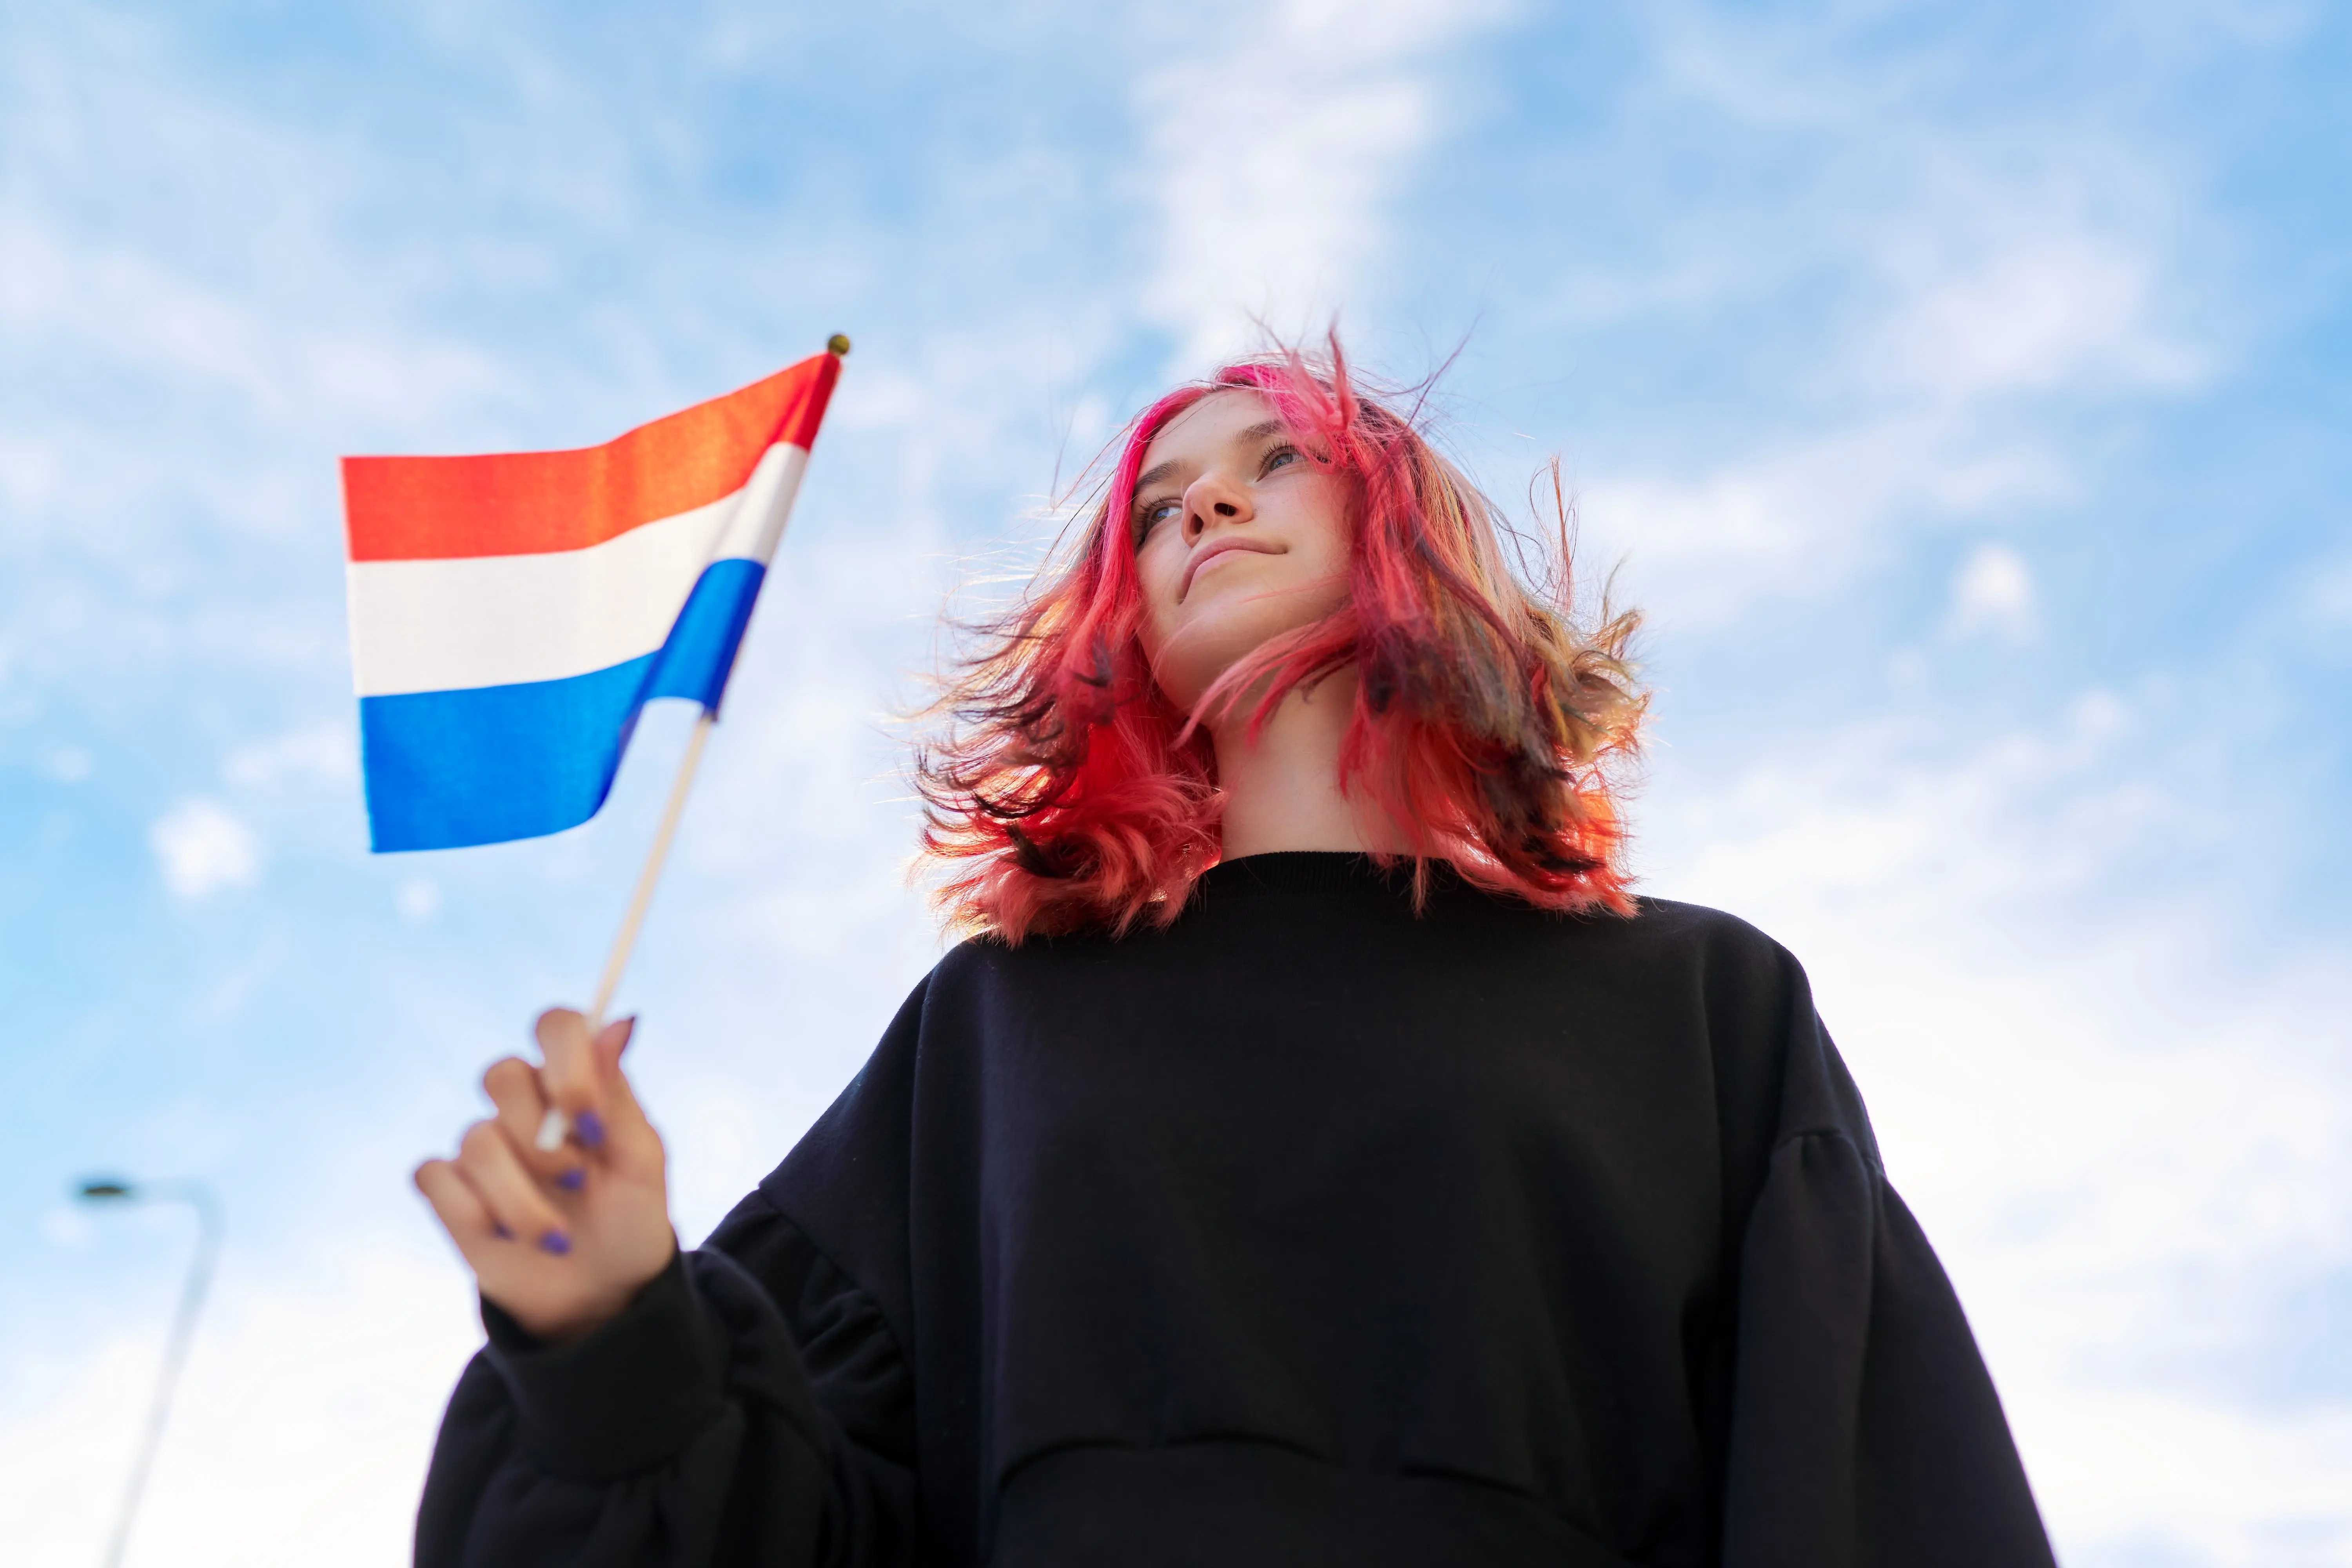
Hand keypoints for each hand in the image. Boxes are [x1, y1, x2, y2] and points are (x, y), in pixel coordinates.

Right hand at [414, 1009, 676, 1343]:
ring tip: (557, 1237)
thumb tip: (618, 1022)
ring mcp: (483, 1146)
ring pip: (475, 1139)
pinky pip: (434, 1176)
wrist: (602, 1295)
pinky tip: (506, 1238)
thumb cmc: (631, 1220)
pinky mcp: (449, 1190)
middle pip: (500, 1074)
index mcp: (577, 1085)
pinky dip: (471, 1213)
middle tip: (576, 1181)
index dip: (566, 1062)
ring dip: (520, 1200)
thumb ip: (621, 1097)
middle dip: (541, 1139)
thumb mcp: (642, 1164)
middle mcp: (524, 1106)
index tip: (588, 1119)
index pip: (557, 1026)